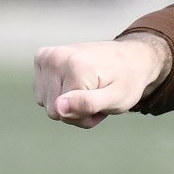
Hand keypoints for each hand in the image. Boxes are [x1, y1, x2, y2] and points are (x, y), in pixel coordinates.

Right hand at [35, 36, 167, 125]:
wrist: (131, 57)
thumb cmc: (127, 81)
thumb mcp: (116, 99)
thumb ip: (87, 104)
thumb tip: (58, 107)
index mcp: (74, 67)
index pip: (62, 114)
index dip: (84, 117)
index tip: (102, 105)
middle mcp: (55, 58)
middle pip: (53, 110)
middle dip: (76, 112)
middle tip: (98, 99)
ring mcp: (46, 57)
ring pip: (46, 103)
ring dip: (69, 105)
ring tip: (90, 91)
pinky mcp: (42, 58)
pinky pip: (42, 92)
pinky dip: (60, 94)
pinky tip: (78, 85)